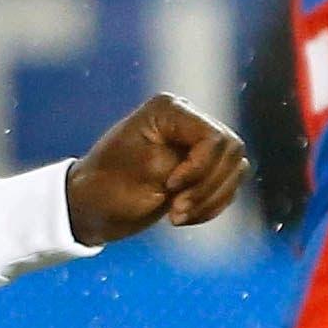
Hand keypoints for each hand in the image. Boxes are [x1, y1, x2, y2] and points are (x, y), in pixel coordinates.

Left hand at [65, 93, 250, 245]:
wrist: (90, 208)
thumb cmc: (108, 188)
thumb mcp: (148, 172)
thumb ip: (192, 162)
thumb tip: (237, 161)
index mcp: (170, 110)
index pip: (214, 138)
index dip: (200, 169)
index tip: (170, 189)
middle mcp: (188, 119)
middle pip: (231, 152)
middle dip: (207, 187)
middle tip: (175, 211)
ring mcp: (196, 142)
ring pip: (235, 169)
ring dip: (211, 200)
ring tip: (176, 217)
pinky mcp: (200, 167)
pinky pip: (228, 185)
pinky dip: (211, 206)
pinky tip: (183, 217)